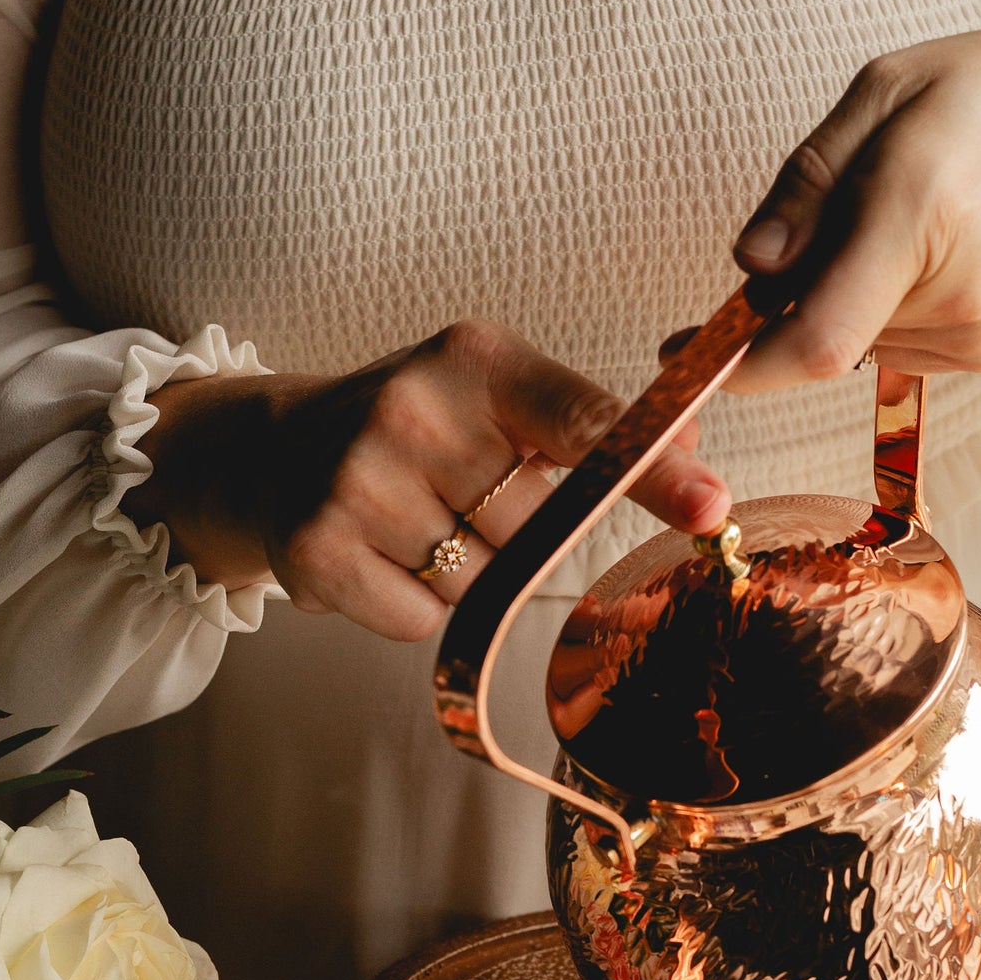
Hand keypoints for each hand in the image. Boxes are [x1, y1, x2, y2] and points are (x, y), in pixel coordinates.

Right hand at [131, 319, 728, 639]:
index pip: (581, 422)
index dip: (650, 470)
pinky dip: (411, 604)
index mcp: (473, 361)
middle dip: (512, 531)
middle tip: (456, 494)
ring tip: (411, 524)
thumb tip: (693, 459)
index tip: (708, 505)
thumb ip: (587, 427)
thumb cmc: (414, 431)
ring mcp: (358, 482)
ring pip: (479, 582)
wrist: (272, 451)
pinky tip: (377, 557)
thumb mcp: (495, 396)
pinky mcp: (319, 550)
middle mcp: (411, 412)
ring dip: (461, 570)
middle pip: (533, 530)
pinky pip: (423, 618)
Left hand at [725, 28, 980, 391]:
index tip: (684, 356)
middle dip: (792, 288)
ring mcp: (973, 333)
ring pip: (851, 339)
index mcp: (922, 208)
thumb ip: (808, 180)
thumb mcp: (888, 90)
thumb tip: (749, 265)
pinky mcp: (980, 353)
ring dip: (839, 291)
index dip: (741, 361)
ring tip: (898, 217)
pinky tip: (925, 248)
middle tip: (828, 217)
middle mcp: (953, 290)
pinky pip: (888, 342)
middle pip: (820, 330)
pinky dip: (877, 303)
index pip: (815, 335)